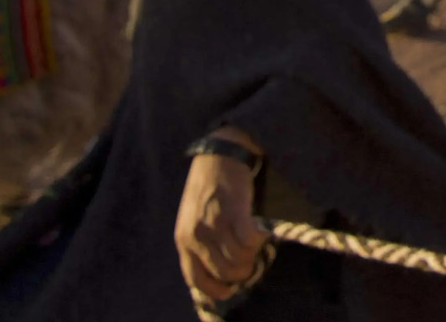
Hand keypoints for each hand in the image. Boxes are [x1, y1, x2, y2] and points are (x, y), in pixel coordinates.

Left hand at [174, 128, 267, 301]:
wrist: (219, 154)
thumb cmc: (208, 187)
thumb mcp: (193, 218)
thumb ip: (201, 243)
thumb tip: (222, 270)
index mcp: (182, 239)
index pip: (196, 278)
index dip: (215, 290)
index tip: (230, 290)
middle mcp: (195, 236)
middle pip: (224, 271)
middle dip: (242, 271)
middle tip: (252, 260)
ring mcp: (214, 225)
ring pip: (240, 258)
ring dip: (254, 255)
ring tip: (257, 243)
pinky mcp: (234, 212)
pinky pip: (250, 242)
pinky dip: (260, 242)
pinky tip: (263, 233)